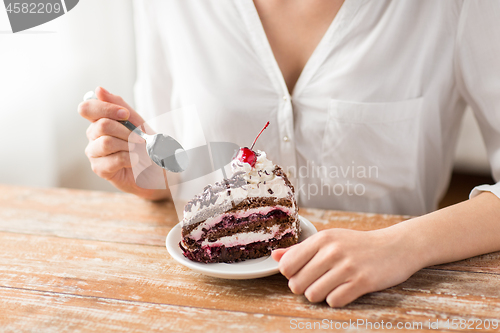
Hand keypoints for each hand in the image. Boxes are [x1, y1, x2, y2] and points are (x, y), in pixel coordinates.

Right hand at [78, 87, 169, 200]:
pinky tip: (134, 161)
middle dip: (125, 131)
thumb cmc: (147, 145)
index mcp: (99, 121)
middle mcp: (93, 136)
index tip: (125, 114)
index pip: (87, 108)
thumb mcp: (137, 122)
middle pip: (101, 125)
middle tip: (140, 138)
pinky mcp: (100, 169)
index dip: (106, 109)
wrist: (158, 169)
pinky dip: (130, 158)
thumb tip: (99, 90)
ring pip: (106, 142)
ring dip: (129, 145)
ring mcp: (95, 153)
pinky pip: (113, 159)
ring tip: (138, 151)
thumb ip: (119, 105)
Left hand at [272, 227, 420, 306]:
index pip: (286, 265)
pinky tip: (345, 289)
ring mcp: (347, 266)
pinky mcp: (361, 282)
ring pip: (313, 295)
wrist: (395, 247)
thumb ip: (300, 249)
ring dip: (320, 295)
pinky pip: (334, 301)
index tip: (303, 272)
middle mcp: (332, 251)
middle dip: (304, 288)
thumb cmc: (357, 244)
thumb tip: (274, 256)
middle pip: (297, 284)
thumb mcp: (328, 240)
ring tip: (331, 286)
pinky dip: (337, 299)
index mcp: (321, 239)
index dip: (291, 274)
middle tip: (318, 281)